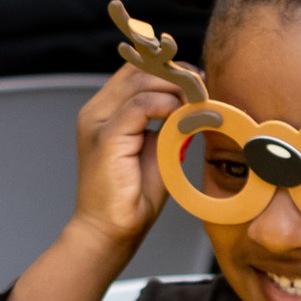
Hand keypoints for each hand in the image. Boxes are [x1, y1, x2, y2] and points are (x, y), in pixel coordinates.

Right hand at [69, 63, 185, 252]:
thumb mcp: (156, 149)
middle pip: (138, 70)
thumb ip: (167, 122)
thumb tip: (192, 102)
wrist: (111, 231)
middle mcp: (96, 112)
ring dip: (177, 89)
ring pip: (141, 82)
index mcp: (104, 111)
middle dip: (177, 74)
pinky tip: (184, 119)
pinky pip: (141, 106)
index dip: (169, 69)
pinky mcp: (105, 138)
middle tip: (204, 89)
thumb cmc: (134, 196)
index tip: (199, 81)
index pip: (135, 70)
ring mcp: (97, 123)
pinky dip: (168, 106)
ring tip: (200, 103)